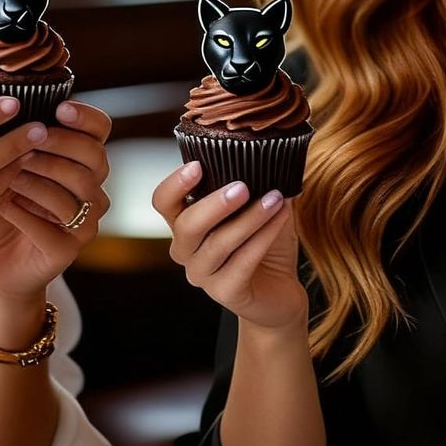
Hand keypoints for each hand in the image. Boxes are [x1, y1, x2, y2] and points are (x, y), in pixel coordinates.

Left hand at [0, 100, 111, 300]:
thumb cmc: (2, 204)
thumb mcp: (1, 165)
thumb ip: (3, 135)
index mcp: (81, 161)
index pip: (100, 130)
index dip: (85, 117)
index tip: (58, 109)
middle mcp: (92, 188)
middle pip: (95, 158)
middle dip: (60, 145)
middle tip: (26, 143)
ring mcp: (85, 221)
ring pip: (75, 191)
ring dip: (39, 178)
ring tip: (7, 175)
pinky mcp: (69, 250)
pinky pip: (53, 226)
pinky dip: (25, 213)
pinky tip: (1, 206)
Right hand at [152, 161, 305, 329]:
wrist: (280, 293)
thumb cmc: (264, 245)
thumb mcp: (257, 209)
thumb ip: (255, 183)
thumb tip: (271, 152)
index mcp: (185, 224)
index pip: (163, 202)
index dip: (175, 184)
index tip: (197, 165)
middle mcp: (186, 251)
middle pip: (187, 225)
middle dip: (214, 204)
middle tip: (243, 187)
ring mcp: (203, 275)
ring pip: (218, 244)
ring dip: (249, 218)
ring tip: (276, 198)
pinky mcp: (226, 293)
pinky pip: (242, 263)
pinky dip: (263, 237)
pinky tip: (281, 218)